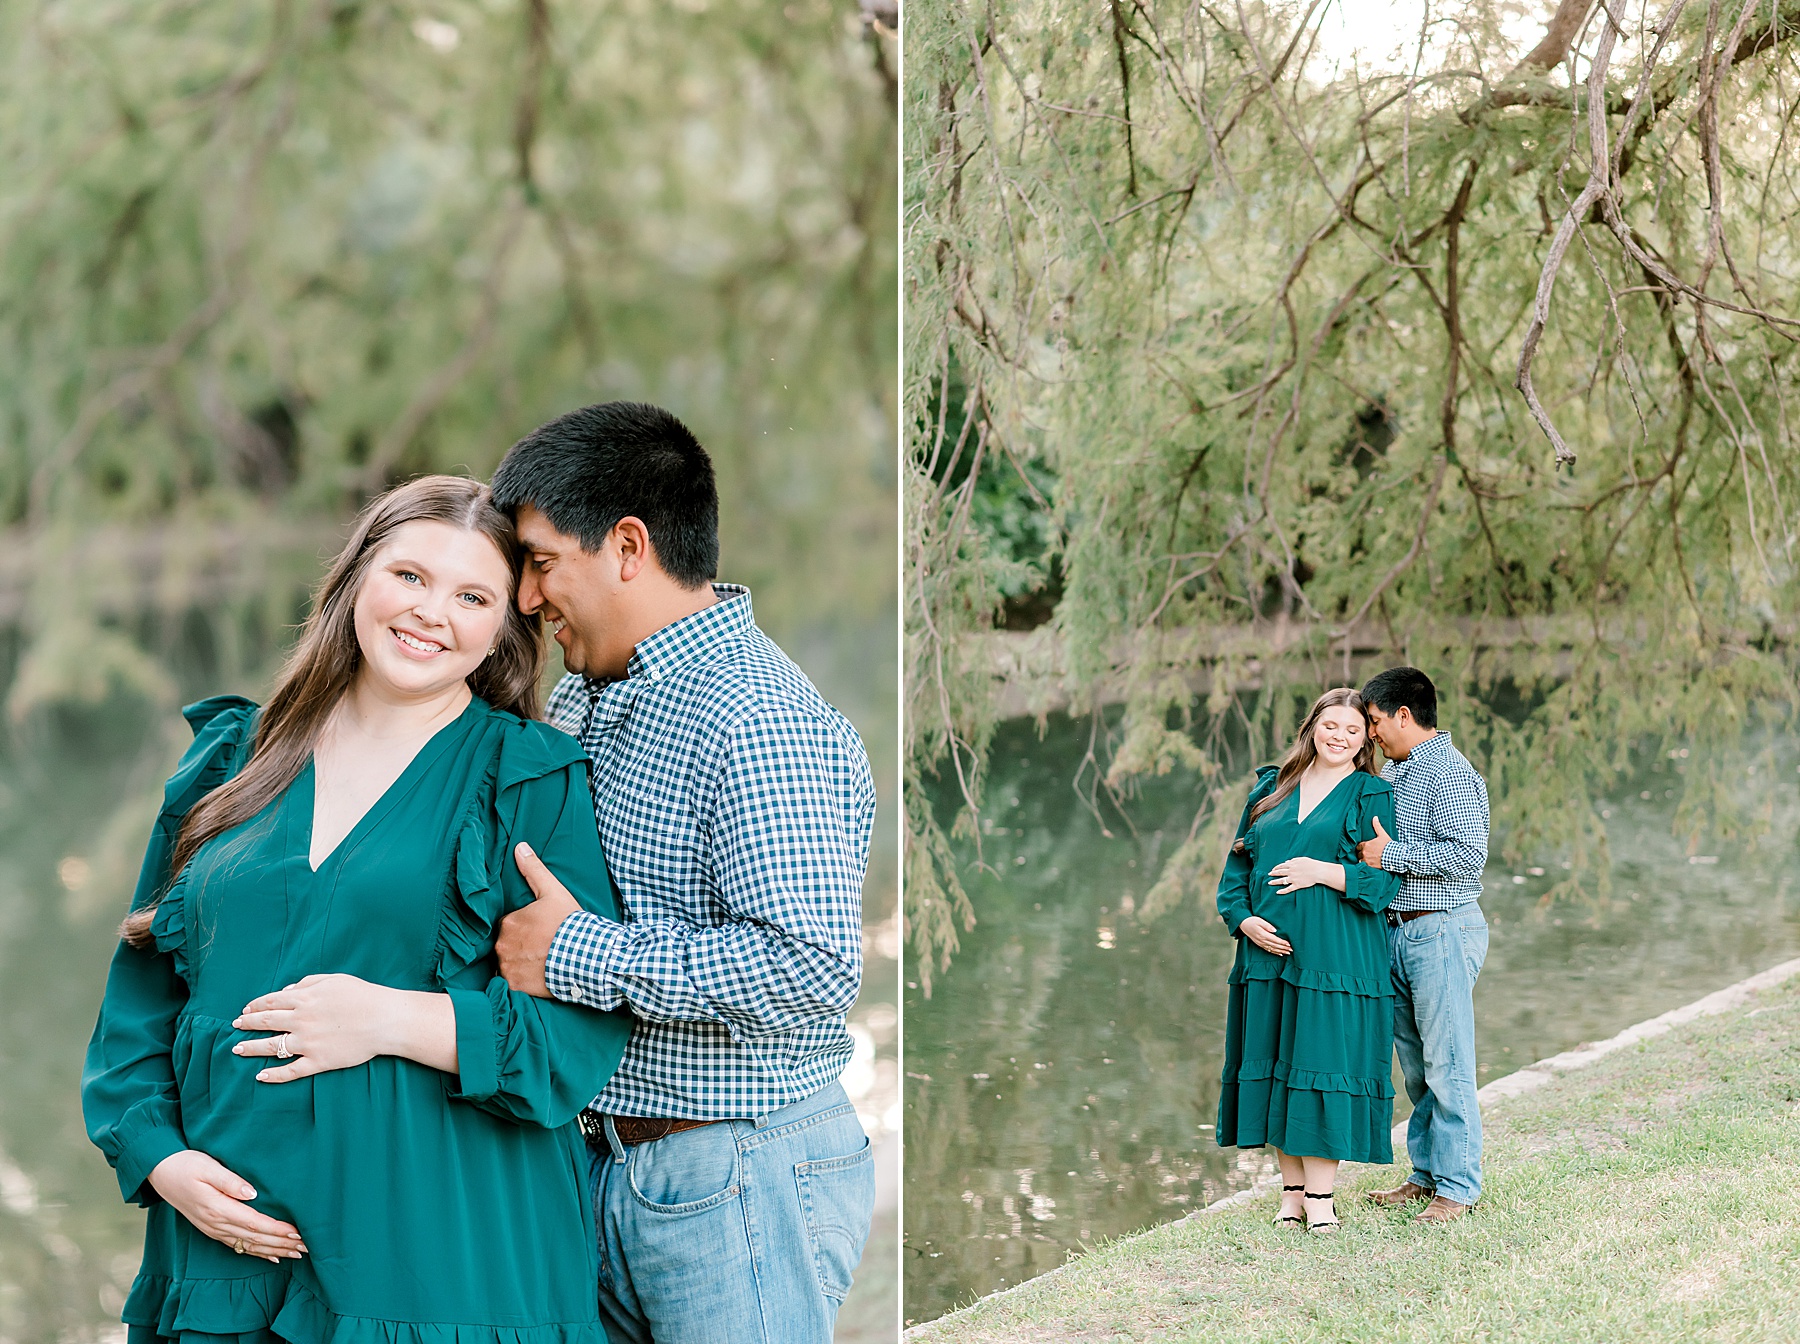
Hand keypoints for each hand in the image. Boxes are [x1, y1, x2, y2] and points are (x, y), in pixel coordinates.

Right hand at [147, 1150, 306, 1261]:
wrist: (160, 1172)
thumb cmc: (186, 1165)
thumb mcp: (207, 1166)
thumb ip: (229, 1180)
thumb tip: (251, 1193)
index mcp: (217, 1208)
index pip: (254, 1223)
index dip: (277, 1230)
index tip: (298, 1232)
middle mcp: (215, 1223)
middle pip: (254, 1238)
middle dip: (282, 1244)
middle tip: (307, 1247)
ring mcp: (213, 1229)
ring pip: (248, 1245)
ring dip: (273, 1250)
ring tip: (296, 1253)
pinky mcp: (211, 1228)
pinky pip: (237, 1246)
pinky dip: (256, 1252)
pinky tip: (271, 1257)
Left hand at [232, 974, 399, 1081]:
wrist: (386, 1020)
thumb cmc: (364, 996)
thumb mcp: (336, 980)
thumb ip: (309, 983)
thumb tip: (287, 990)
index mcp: (306, 999)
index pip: (271, 1001)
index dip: (254, 1006)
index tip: (244, 1010)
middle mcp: (302, 1020)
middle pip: (266, 1022)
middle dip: (246, 1024)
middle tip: (234, 1026)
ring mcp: (309, 1042)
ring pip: (272, 1047)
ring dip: (252, 1048)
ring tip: (237, 1049)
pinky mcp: (319, 1061)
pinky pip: (291, 1070)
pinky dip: (274, 1075)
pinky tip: (261, 1076)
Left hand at [496, 842, 581, 998]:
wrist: (586, 956)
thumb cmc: (570, 923)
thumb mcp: (554, 892)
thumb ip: (534, 870)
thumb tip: (519, 847)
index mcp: (508, 922)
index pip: (509, 925)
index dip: (524, 927)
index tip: (540, 930)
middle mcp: (502, 946)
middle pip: (506, 945)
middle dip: (520, 945)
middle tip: (542, 946)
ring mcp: (508, 967)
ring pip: (508, 964)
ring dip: (519, 963)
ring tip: (541, 962)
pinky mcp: (515, 986)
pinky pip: (511, 983)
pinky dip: (520, 981)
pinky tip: (536, 976)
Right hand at [1237, 915, 1292, 955]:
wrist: (1243, 924)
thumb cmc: (1252, 921)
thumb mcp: (1260, 920)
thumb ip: (1267, 926)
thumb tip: (1275, 930)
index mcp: (1263, 934)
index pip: (1275, 940)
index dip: (1282, 943)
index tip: (1289, 944)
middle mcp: (1262, 940)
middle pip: (1275, 946)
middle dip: (1284, 948)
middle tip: (1292, 950)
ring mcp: (1260, 943)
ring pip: (1272, 949)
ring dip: (1281, 951)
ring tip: (1288, 952)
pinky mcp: (1259, 944)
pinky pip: (1268, 950)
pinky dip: (1275, 952)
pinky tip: (1280, 954)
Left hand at [1267, 857, 1334, 893]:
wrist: (1318, 871)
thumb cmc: (1311, 864)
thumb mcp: (1301, 859)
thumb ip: (1293, 860)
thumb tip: (1287, 862)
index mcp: (1292, 865)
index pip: (1281, 866)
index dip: (1276, 868)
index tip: (1272, 869)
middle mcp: (1291, 871)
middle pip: (1279, 873)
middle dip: (1273, 874)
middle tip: (1268, 875)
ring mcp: (1293, 879)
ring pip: (1282, 881)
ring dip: (1274, 882)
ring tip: (1269, 883)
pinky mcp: (1297, 885)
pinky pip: (1288, 889)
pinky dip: (1282, 891)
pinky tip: (1277, 892)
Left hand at [1357, 815, 1391, 867]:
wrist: (1394, 856)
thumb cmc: (1388, 845)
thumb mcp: (1382, 834)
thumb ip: (1377, 826)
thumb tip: (1375, 817)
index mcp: (1366, 845)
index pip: (1359, 846)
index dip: (1361, 847)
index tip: (1365, 847)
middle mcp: (1364, 852)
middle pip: (1359, 853)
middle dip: (1362, 853)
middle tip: (1367, 853)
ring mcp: (1366, 860)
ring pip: (1360, 860)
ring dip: (1363, 859)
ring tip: (1368, 859)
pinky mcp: (1370, 866)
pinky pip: (1364, 866)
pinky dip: (1365, 865)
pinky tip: (1369, 864)